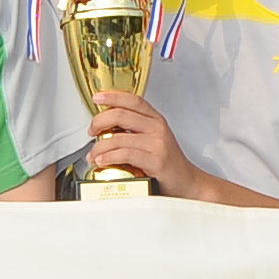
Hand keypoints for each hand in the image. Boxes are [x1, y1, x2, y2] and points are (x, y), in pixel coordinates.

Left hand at [83, 91, 197, 198]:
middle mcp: (157, 128)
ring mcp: (157, 144)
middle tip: (92, 131)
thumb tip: (106, 124)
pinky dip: (109, 157)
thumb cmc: (166, 163)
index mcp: (156, 120)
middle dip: (99, 121)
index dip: (113, 96)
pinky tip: (102, 161)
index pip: (133, 100)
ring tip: (93, 154)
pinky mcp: (156, 161)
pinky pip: (126, 154)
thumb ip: (134, 129)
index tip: (97, 97)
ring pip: (119, 137)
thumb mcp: (152, 139)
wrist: (186, 183)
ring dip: (99, 146)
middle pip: (121, 114)